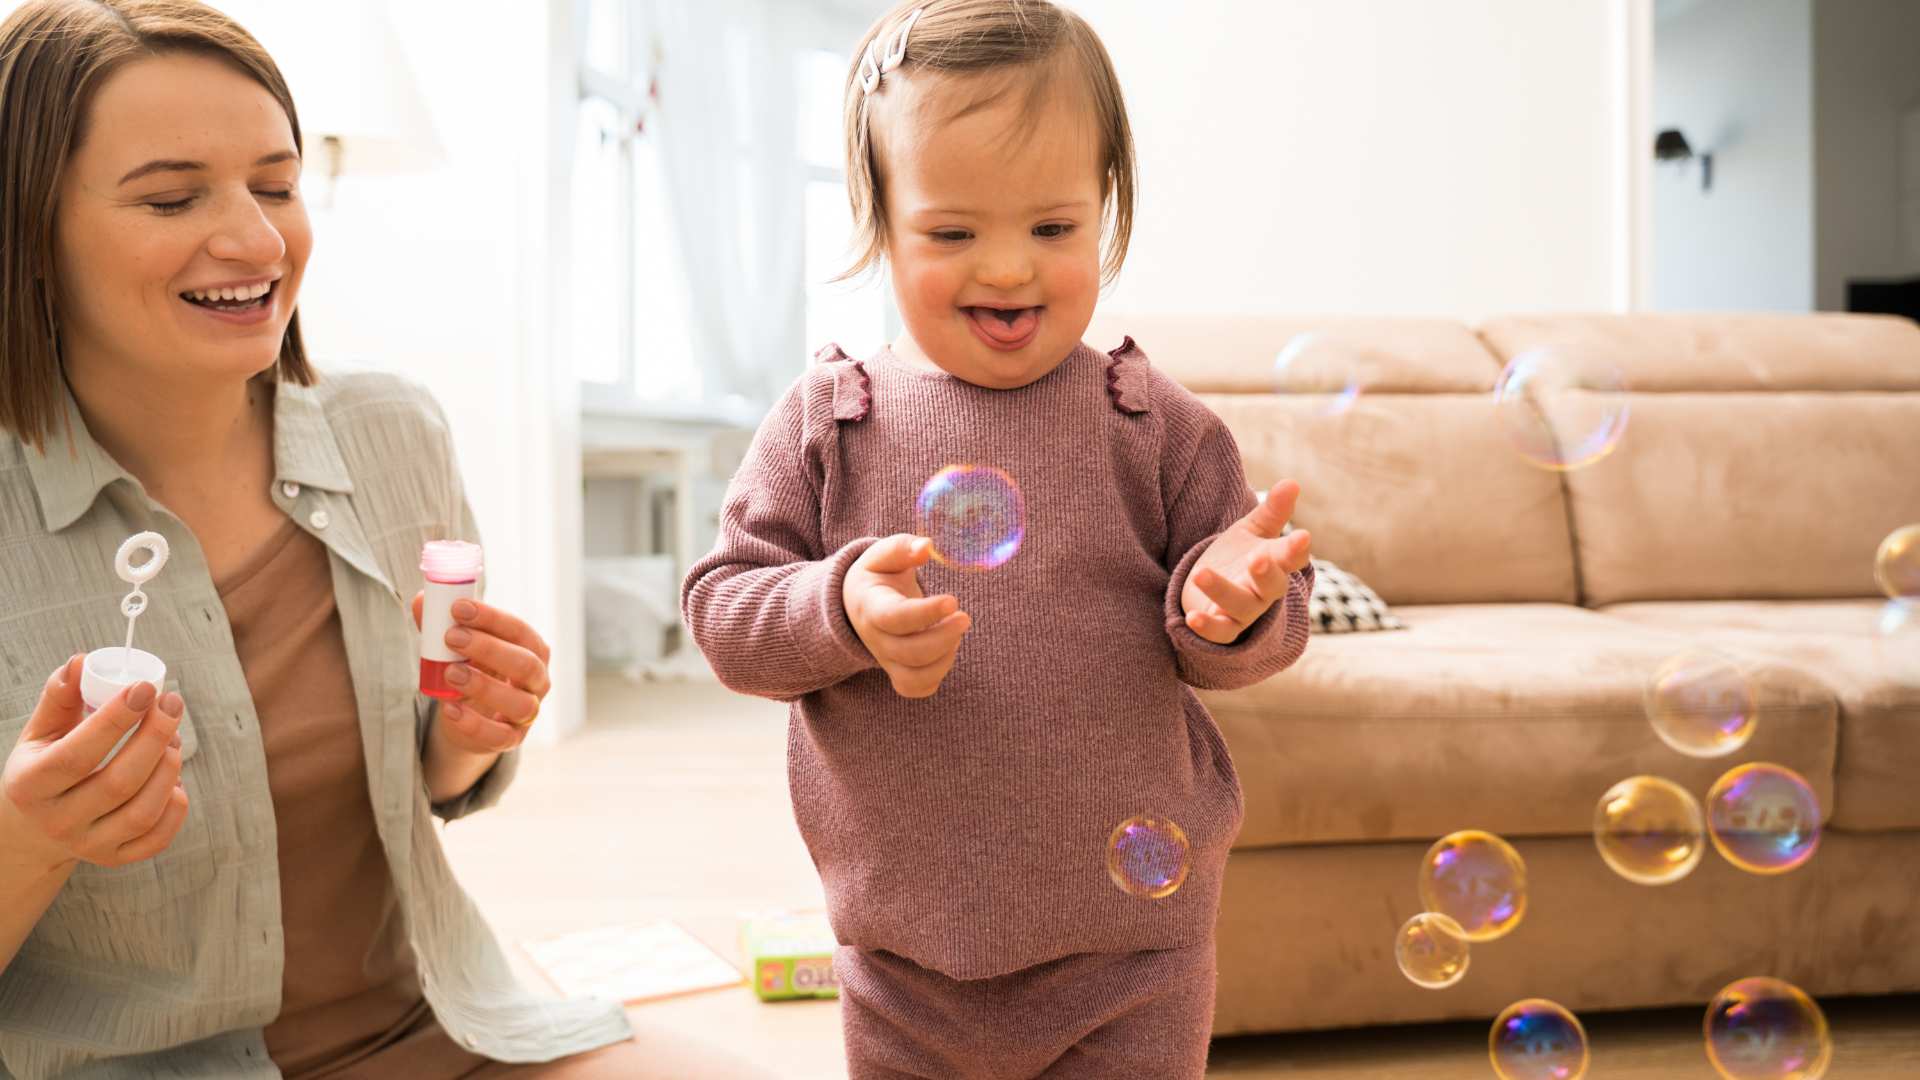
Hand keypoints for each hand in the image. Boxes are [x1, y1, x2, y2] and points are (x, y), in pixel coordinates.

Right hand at [1, 655, 188, 872]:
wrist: (35, 826)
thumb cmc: (44, 765)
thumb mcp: (40, 732)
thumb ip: (60, 698)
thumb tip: (81, 662)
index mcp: (32, 786)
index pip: (77, 754)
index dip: (117, 720)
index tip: (146, 688)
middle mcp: (58, 821)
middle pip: (118, 783)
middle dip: (154, 737)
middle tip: (172, 704)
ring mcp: (87, 845)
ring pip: (142, 811)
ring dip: (169, 767)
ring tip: (173, 738)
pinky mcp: (114, 859)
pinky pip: (157, 838)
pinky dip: (175, 805)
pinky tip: (173, 778)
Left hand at [411, 593, 548, 753]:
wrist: (468, 716)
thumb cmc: (471, 670)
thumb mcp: (458, 647)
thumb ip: (441, 625)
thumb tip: (422, 602)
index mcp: (532, 650)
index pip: (520, 631)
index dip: (492, 618)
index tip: (458, 608)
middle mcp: (538, 680)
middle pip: (526, 664)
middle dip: (489, 648)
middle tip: (451, 637)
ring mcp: (528, 713)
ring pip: (520, 703)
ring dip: (484, 685)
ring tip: (450, 673)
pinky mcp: (511, 739)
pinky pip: (500, 736)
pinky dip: (474, 724)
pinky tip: (450, 709)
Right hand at [843, 534, 971, 697]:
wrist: (858, 603)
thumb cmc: (878, 574)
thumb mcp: (883, 555)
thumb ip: (903, 548)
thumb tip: (927, 547)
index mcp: (871, 607)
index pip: (896, 618)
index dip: (926, 613)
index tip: (952, 600)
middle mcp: (876, 639)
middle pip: (910, 653)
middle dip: (944, 638)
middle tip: (965, 617)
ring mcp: (886, 660)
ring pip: (915, 676)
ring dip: (945, 656)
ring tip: (955, 629)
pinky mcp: (898, 674)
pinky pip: (919, 688)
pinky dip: (938, 674)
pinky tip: (948, 647)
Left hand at [1181, 479, 1313, 643]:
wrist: (1211, 588)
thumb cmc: (1238, 557)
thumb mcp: (1252, 531)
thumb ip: (1272, 511)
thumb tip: (1292, 482)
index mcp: (1276, 564)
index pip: (1293, 558)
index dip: (1298, 549)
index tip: (1302, 536)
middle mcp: (1264, 591)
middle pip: (1272, 586)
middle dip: (1267, 574)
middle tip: (1259, 557)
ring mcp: (1244, 611)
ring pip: (1240, 606)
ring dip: (1222, 591)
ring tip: (1202, 573)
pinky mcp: (1223, 627)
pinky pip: (1219, 632)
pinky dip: (1207, 627)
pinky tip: (1192, 617)